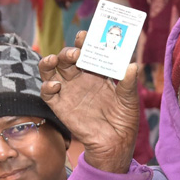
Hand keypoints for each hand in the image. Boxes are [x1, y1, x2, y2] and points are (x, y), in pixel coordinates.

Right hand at [39, 31, 139, 172]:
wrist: (115, 143)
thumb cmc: (124, 120)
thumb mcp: (129, 100)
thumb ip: (129, 83)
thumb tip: (133, 65)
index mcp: (97, 73)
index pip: (87, 51)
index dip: (84, 42)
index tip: (84, 36)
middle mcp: (80, 79)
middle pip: (68, 58)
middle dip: (69, 51)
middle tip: (76, 53)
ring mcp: (69, 91)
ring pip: (51, 70)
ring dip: (50, 61)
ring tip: (55, 60)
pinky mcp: (60, 105)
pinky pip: (47, 92)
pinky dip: (47, 85)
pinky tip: (56, 85)